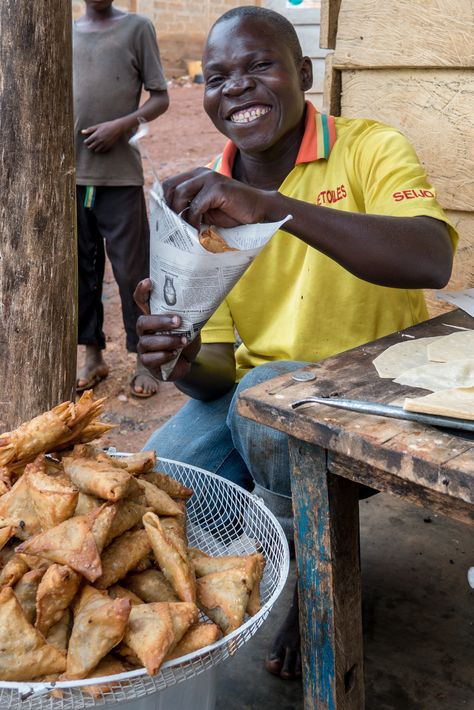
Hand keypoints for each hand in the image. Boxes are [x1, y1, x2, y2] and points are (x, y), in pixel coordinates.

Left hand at [81, 118, 125, 151]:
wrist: (117, 128)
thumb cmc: (107, 125)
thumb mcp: (97, 126)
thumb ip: (89, 130)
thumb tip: (82, 132)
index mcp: (95, 136)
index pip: (87, 142)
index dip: (86, 141)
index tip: (87, 140)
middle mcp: (99, 141)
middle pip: (90, 147)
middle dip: (89, 145)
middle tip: (91, 143)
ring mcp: (104, 144)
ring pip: (96, 150)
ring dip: (95, 148)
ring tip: (96, 144)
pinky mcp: (108, 146)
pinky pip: (102, 150)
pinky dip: (101, 149)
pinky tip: (102, 145)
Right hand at [134, 279, 200, 380]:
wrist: (188, 363)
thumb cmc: (186, 341)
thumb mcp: (191, 327)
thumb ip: (189, 318)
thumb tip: (198, 305)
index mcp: (154, 317)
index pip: (142, 301)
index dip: (142, 291)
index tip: (148, 281)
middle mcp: (145, 331)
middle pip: (142, 322)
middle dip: (160, 321)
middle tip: (178, 321)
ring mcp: (144, 346)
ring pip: (147, 341)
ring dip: (167, 341)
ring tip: (183, 342)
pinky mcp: (147, 362)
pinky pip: (149, 358)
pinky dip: (164, 356)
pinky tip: (175, 354)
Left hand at [163, 168, 282, 229]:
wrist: (259, 209)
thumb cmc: (233, 212)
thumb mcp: (207, 209)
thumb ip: (190, 208)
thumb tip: (170, 218)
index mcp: (196, 176)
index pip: (169, 184)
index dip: (164, 201)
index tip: (164, 219)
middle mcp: (201, 173)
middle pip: (170, 186)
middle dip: (169, 207)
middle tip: (174, 225)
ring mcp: (209, 178)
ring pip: (180, 194)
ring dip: (180, 214)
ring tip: (186, 229)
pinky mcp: (217, 188)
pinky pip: (196, 206)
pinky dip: (194, 220)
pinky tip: (198, 229)